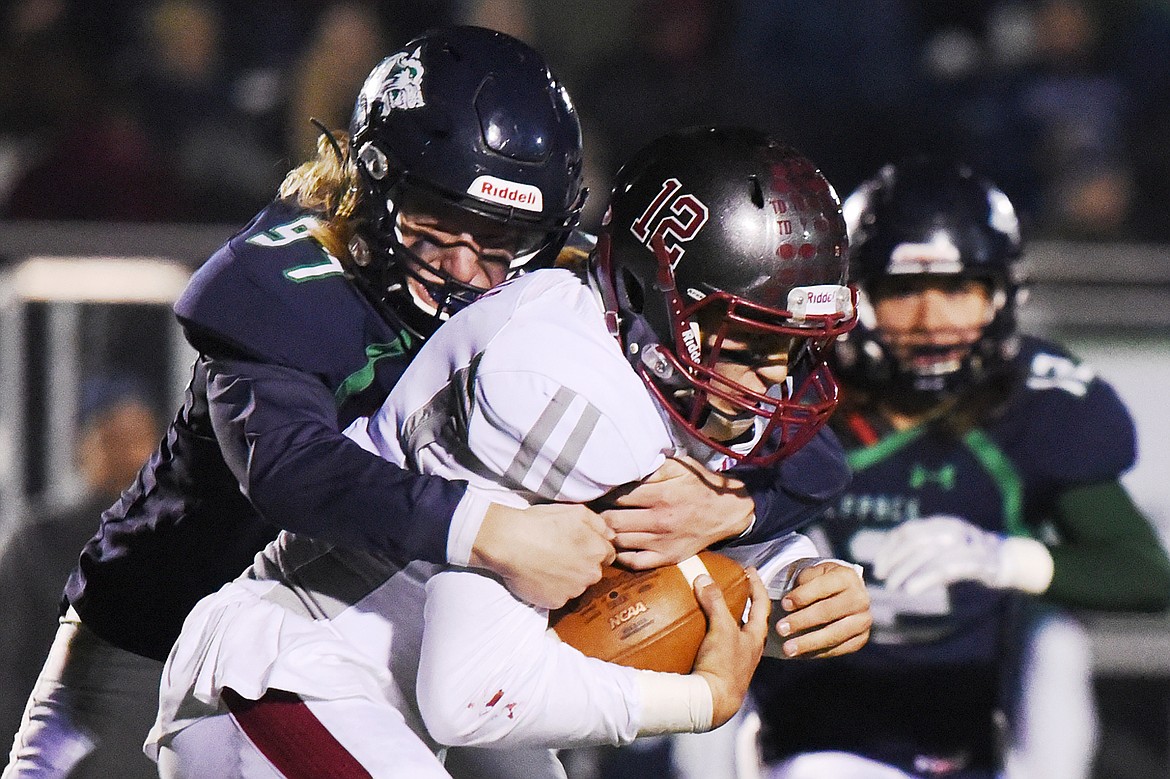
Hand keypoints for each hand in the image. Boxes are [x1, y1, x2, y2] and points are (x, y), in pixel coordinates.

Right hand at [470, 503, 614, 608]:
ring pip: (576, 586)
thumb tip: (611, 535)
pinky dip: (551, 589)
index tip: (577, 546)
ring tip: (546, 564)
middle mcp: (591, 574)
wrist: (510, 542)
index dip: (592, 548)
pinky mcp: (556, 602)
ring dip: (567, 578)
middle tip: (560, 554)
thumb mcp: (575, 511)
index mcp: (597, 551)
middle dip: (581, 564)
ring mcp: (573, 591)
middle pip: (593, 572)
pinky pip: (559, 597)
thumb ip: (599, 524)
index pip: (607, 555)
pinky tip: (539, 576)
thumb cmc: (541, 524)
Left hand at [596, 456, 753, 569]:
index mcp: (661, 495)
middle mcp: (659, 521)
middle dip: (598, 514)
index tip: (596, 491)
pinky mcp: (666, 558)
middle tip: (593, 509)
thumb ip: (652, 467)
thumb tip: (624, 465)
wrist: (727, 513)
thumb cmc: (700, 486)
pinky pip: (634, 562)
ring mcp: (662, 543)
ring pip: (619, 542)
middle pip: (612, 520)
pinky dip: (620, 555)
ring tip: (600, 526)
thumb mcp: (680, 467)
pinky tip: (616, 544)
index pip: (617, 496)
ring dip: (606, 534)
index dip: (602, 493)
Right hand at [692, 568, 769, 727]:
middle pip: (750, 618)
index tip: (750, 571)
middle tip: (731, 585)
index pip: (762, 604)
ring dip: (726, 617)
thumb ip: (714, 602)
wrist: (712, 702)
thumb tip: (704, 578)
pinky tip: (697, 630)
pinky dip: (710, 633)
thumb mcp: (722, 629)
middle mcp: (749, 648)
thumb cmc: (724, 666)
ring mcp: (735, 659)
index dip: (757, 585)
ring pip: (734, 632)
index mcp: (756, 637)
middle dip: (743, 601)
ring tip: (711, 605)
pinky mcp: (719, 668)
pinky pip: (717, 644)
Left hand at [773, 561, 870, 658]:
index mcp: (847, 577)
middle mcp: (860, 599)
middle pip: (828, 611)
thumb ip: (803, 583)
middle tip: (781, 629)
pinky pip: (839, 648)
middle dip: (802, 621)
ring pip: (835, 634)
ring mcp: (863, 620)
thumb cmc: (823, 583)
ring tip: (788, 648)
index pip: (823, 586)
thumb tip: (790, 603)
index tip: (784, 605)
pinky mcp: (861, 638)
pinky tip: (801, 654)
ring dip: (809, 642)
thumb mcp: (814, 574)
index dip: (802, 596)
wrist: (846, 594)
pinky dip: (819, 652)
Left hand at [873, 515, 1007, 594]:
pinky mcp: (975, 563)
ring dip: (905, 572)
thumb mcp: (944, 542)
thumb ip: (922, 546)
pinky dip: (925, 580)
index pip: (906, 531)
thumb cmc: (968, 553)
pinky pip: (944, 570)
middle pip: (913, 543)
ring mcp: (964, 544)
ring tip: (893, 587)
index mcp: (940, 523)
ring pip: (926, 556)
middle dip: (894, 561)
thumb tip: (889, 561)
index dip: (888, 548)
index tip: (878, 566)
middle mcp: (951, 529)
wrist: (1008, 558)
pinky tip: (911, 590)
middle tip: (882, 578)